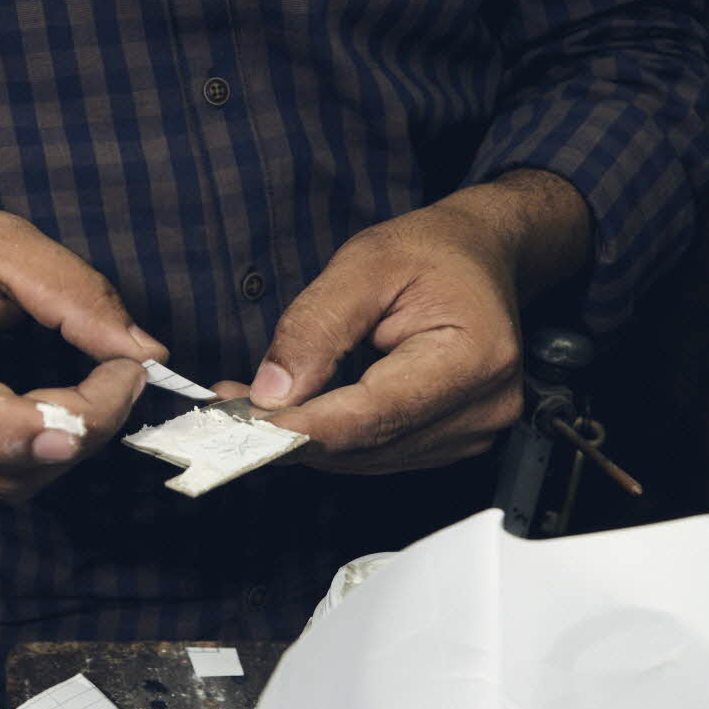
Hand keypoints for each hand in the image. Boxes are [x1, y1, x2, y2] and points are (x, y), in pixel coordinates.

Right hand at [0, 172, 167, 500]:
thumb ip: (72, 292)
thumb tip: (144, 351)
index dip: (37, 420)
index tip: (121, 377)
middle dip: (80, 429)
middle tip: (128, 373)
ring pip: (1, 482)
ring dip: (70, 445)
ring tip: (104, 386)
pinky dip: (47, 449)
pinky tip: (69, 405)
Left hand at [216, 170, 589, 474]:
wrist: (481, 255)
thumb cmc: (432, 251)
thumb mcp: (365, 263)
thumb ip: (316, 326)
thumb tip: (274, 391)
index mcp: (474, 359)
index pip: (373, 413)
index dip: (302, 425)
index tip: (242, 421)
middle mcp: (482, 408)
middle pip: (365, 443)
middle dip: (291, 430)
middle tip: (227, 406)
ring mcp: (472, 432)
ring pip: (365, 457)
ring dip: (305, 437)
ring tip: (254, 404)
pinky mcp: (451, 441)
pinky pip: (377, 452)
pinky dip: (331, 436)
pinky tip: (299, 411)